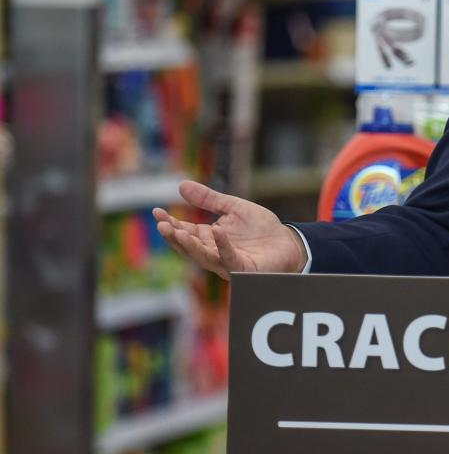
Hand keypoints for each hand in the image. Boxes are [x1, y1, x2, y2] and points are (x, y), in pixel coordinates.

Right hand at [153, 180, 308, 280]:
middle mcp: (214, 253)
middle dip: (174, 236)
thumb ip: (209, 199)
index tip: (157, 211)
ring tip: (177, 231)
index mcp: (209, 238)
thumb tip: (181, 185)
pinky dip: (222, 244)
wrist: (288, 242)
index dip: (170, 223)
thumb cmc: (261, 228)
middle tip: (162, 225)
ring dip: (189, 245)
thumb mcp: (233, 208)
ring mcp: (227, 263)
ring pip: (203, 256)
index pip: (184, 232)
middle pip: (189, 247)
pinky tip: (216, 230)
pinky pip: (230, 257)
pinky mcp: (244, 269)